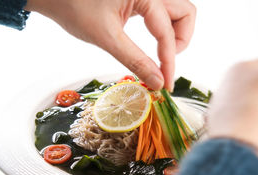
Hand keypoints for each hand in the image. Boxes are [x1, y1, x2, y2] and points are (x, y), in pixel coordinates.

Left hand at [24, 0, 195, 90]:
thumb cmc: (73, 7)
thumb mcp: (107, 37)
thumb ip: (135, 60)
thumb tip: (158, 81)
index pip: (167, 31)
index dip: (169, 60)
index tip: (166, 84)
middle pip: (184, 13)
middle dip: (180, 40)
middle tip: (165, 62)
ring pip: (176, 11)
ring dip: (174, 34)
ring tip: (160, 53)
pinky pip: (161, 11)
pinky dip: (162, 28)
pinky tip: (151, 42)